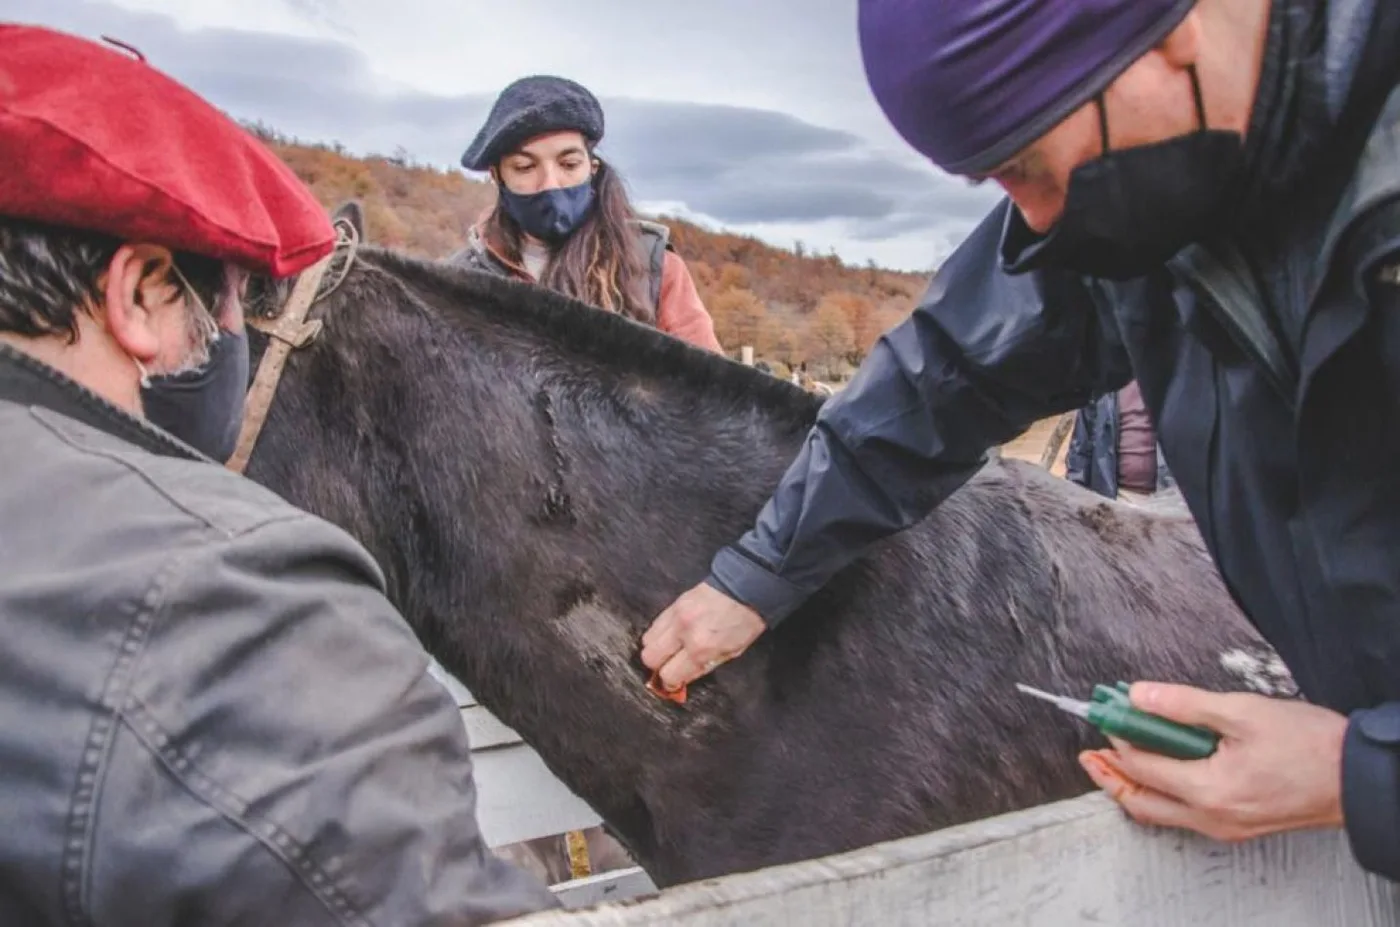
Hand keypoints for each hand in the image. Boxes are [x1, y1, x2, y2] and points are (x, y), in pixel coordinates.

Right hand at [640, 583, 764, 691]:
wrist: (746, 586)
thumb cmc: (745, 621)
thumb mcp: (733, 651)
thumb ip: (705, 665)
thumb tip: (684, 677)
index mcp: (701, 648)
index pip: (670, 674)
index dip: (670, 683)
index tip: (673, 683)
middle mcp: (683, 632)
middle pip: (649, 657)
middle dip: (657, 666)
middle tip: (669, 666)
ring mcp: (676, 615)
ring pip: (647, 640)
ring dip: (656, 648)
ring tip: (669, 649)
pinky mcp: (674, 603)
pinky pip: (655, 623)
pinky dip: (659, 633)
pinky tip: (672, 634)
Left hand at [1079, 682, 1347, 841]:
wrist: (1356, 777)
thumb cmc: (1310, 746)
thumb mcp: (1242, 712)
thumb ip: (1184, 705)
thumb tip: (1138, 695)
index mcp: (1208, 790)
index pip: (1142, 764)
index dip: (1118, 735)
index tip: (1104, 711)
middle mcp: (1211, 817)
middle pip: (1140, 801)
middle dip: (1109, 775)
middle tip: (1089, 752)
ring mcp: (1223, 826)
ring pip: (1160, 812)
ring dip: (1132, 786)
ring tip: (1112, 760)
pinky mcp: (1236, 824)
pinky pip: (1182, 813)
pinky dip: (1160, 792)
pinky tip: (1158, 770)